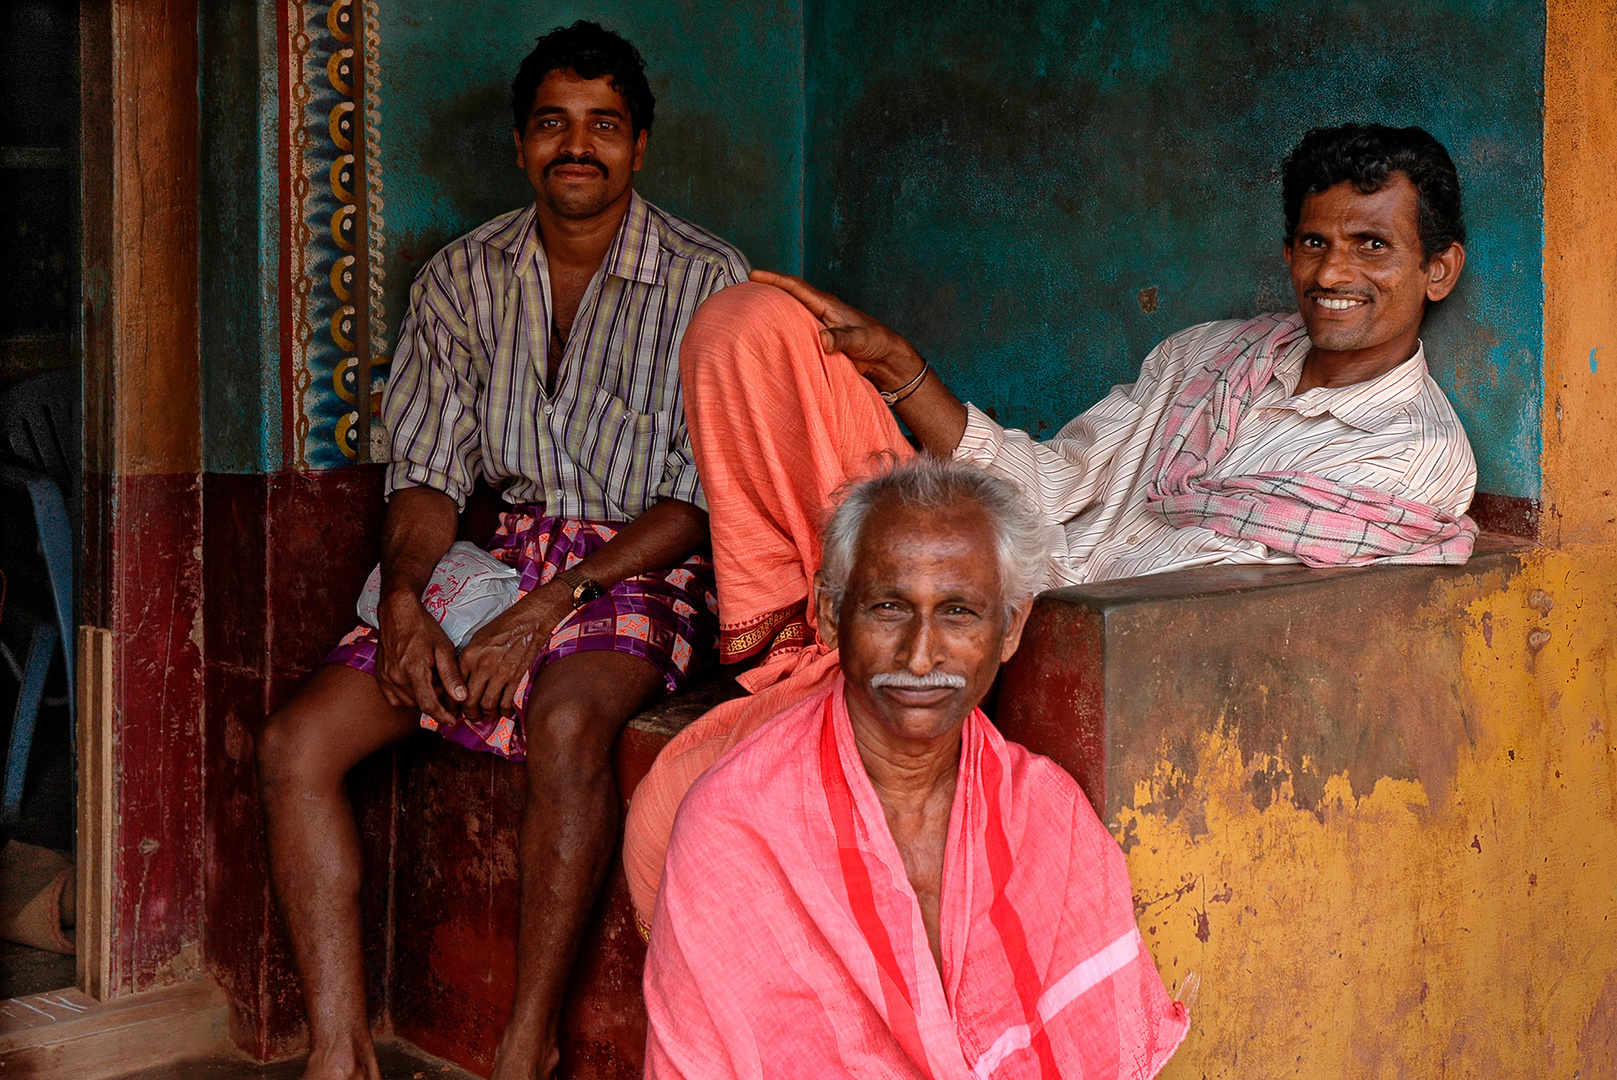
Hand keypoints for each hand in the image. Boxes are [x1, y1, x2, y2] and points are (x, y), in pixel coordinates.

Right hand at [375, 589, 466, 725]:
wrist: (397, 612)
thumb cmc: (423, 627)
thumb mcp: (443, 648)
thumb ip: (451, 675)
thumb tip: (461, 698)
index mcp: (413, 672)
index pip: (429, 705)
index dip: (442, 716)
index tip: (452, 721)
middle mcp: (395, 678)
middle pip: (419, 704)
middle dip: (436, 701)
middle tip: (446, 686)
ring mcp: (385, 678)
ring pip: (407, 702)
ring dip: (422, 697)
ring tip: (432, 678)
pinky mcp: (379, 676)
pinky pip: (395, 697)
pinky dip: (408, 695)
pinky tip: (417, 681)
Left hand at [456, 583, 574, 720]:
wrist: (528, 620)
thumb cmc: (503, 627)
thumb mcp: (477, 640)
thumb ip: (468, 660)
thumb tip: (464, 680)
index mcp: (468, 656)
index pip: (455, 687)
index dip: (456, 703)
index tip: (459, 708)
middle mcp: (481, 666)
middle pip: (469, 701)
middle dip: (471, 714)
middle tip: (475, 717)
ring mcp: (499, 672)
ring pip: (488, 704)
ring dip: (489, 714)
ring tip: (490, 715)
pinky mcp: (515, 676)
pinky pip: (506, 701)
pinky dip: (505, 710)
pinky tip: (506, 710)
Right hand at [749, 270, 925, 392]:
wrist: (885, 357)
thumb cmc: (875, 342)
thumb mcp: (859, 339)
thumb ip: (840, 338)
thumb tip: (822, 339)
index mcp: (827, 304)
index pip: (795, 287)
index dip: (774, 279)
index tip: (754, 275)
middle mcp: (819, 310)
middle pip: (788, 296)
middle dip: (766, 291)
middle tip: (741, 290)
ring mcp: (818, 324)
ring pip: (789, 313)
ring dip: (772, 310)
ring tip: (747, 310)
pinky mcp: (818, 339)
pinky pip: (794, 331)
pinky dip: (781, 329)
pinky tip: (767, 335)